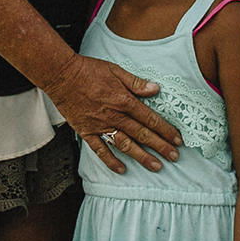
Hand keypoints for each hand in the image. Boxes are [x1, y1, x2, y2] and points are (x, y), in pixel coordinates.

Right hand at [47, 55, 180, 173]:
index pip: (150, 119)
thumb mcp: (116, 70)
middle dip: (160, 146)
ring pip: (125, 145)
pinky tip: (122, 170)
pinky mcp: (86, 132)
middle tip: (174, 157)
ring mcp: (100, 126)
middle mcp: (114, 116)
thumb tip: (156, 89)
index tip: (178, 139)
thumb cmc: (89, 70)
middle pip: (142, 134)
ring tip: (156, 166)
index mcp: (124, 100)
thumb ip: (136, 83)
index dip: (166, 130)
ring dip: (142, 157)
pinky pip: (100, 150)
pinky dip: (111, 161)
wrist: (61, 76)